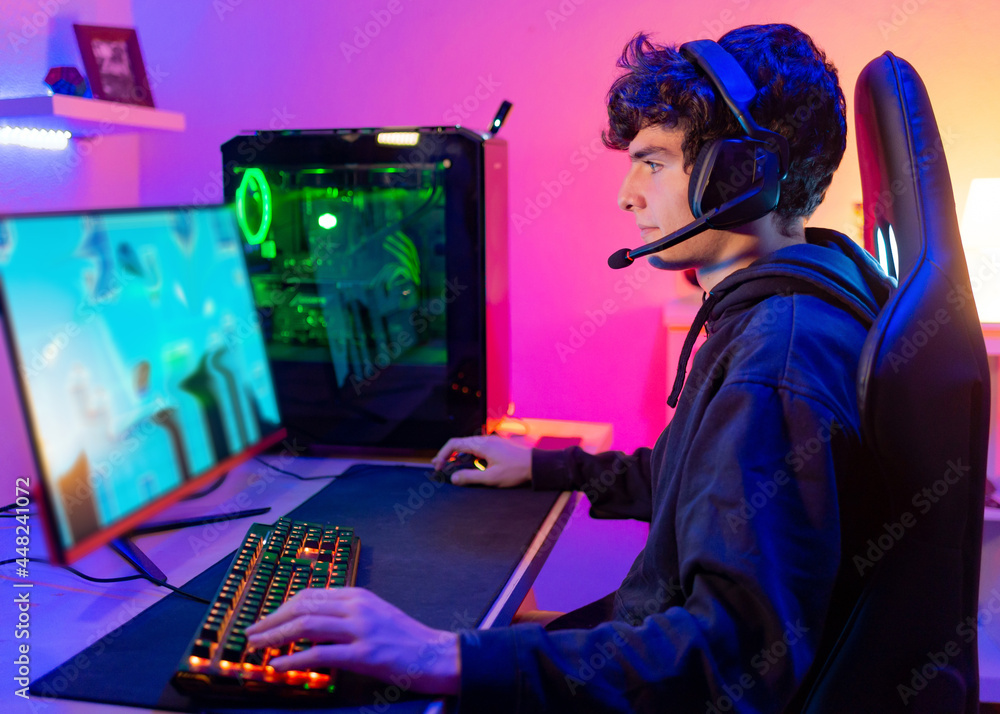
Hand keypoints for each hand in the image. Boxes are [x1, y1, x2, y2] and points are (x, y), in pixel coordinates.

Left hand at [244, 588, 459, 695]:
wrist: (436, 655)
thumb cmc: (404, 639)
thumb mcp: (374, 615)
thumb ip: (344, 615)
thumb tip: (308, 624)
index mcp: (357, 595)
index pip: (309, 595)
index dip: (281, 607)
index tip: (264, 620)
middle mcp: (357, 607)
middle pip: (303, 607)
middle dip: (271, 620)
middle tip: (251, 634)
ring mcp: (361, 629)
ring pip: (307, 625)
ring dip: (275, 636)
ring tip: (256, 647)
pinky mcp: (365, 655)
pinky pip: (320, 654)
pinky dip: (294, 659)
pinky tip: (278, 665)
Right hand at [431, 434, 531, 487]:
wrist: (537, 464)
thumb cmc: (516, 470)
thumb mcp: (492, 477)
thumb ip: (470, 477)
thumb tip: (453, 477)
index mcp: (481, 445)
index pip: (454, 444)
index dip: (443, 454)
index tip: (438, 466)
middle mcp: (485, 440)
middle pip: (460, 443)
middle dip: (448, 455)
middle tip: (439, 466)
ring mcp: (491, 442)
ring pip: (468, 445)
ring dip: (458, 455)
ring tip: (451, 466)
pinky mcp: (497, 446)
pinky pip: (478, 448)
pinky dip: (468, 455)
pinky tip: (469, 465)